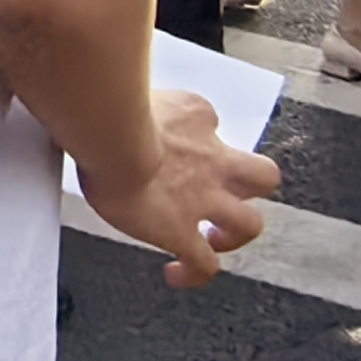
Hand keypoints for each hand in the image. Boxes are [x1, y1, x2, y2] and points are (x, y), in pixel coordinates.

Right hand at [76, 91, 280, 287]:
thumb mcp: (123, 86)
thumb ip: (124, 91)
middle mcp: (209, 159)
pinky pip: (202, 263)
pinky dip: (194, 272)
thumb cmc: (108, 108)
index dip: (197, 132)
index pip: (206, 121)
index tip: (174, 141)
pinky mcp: (181, 232)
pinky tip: (177, 274)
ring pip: (248, 224)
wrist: (110, 136)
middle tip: (223, 193)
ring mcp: (202, 200)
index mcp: (193, 115)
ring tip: (213, 239)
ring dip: (234, 233)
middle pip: (260, 175)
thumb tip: (99, 89)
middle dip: (249, 187)